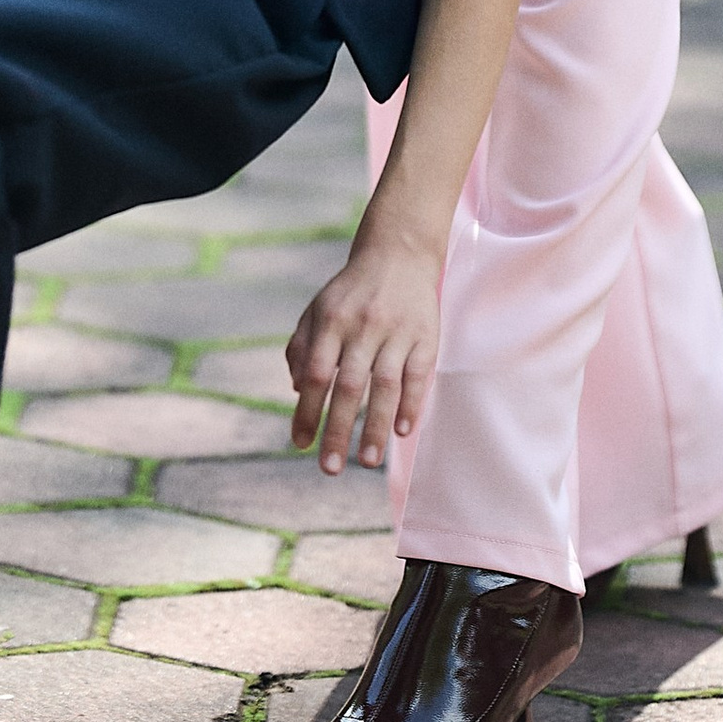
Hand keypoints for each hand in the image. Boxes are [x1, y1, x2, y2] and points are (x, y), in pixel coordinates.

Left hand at [286, 236, 444, 472]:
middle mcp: (363, 326)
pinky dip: (411, 404)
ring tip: (366, 463)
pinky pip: (418, 375)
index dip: (307, 411)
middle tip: (329, 469)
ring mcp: (397, 331)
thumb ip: (302, 347)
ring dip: (375, 427)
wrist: (399, 252)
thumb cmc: (351, 291)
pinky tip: (402, 432)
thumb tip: (297, 391)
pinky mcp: (425, 336)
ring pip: (385, 385)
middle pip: (349, 386)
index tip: (300, 444)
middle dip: (338, 430)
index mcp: (331, 321)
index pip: (315, 373)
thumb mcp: (317, 310)